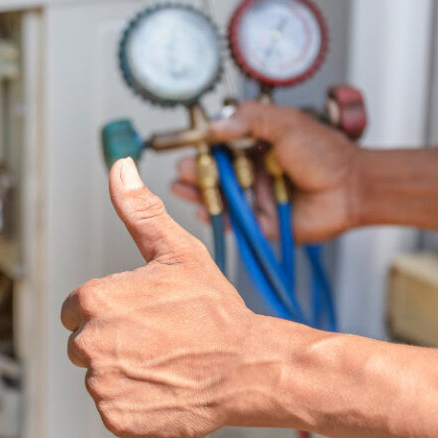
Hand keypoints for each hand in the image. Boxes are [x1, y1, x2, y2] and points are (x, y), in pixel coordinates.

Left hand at [60, 157, 273, 437]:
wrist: (248, 368)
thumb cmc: (215, 312)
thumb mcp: (177, 252)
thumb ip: (139, 211)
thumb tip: (120, 169)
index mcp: (94, 302)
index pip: (74, 310)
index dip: (107, 312)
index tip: (138, 316)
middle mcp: (90, 344)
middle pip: (83, 345)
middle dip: (112, 342)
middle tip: (156, 340)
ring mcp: (103, 385)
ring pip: (99, 378)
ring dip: (123, 374)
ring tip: (163, 363)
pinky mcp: (117, 418)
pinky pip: (113, 409)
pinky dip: (133, 404)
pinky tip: (162, 388)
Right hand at [172, 101, 361, 242]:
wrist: (352, 188)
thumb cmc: (326, 154)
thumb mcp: (286, 123)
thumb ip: (250, 119)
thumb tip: (215, 125)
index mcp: (257, 146)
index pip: (220, 145)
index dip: (202, 146)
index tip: (187, 144)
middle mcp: (252, 171)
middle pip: (214, 172)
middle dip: (194, 171)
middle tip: (182, 168)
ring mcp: (254, 197)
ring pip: (218, 197)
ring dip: (198, 192)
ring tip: (181, 187)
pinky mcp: (259, 222)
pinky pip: (231, 221)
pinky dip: (214, 217)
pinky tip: (201, 208)